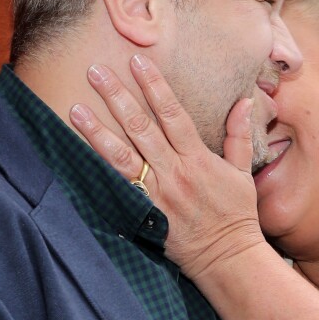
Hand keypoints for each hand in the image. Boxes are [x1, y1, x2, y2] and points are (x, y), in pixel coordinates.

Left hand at [70, 55, 265, 278]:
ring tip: (75, 109)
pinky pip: (117, 189)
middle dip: (117, 97)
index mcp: (198, 159)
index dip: (155, 86)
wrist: (228, 257)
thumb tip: (243, 101)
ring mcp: (156, 194)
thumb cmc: (236, 213)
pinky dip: (98, 171)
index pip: (173, 114)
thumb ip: (239, 135)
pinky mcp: (144, 214)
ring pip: (122, 157)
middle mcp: (174, 172)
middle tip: (95, 71)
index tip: (138, 62)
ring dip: (97, 132)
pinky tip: (77, 154)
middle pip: (141, 128)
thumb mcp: (243, 171)